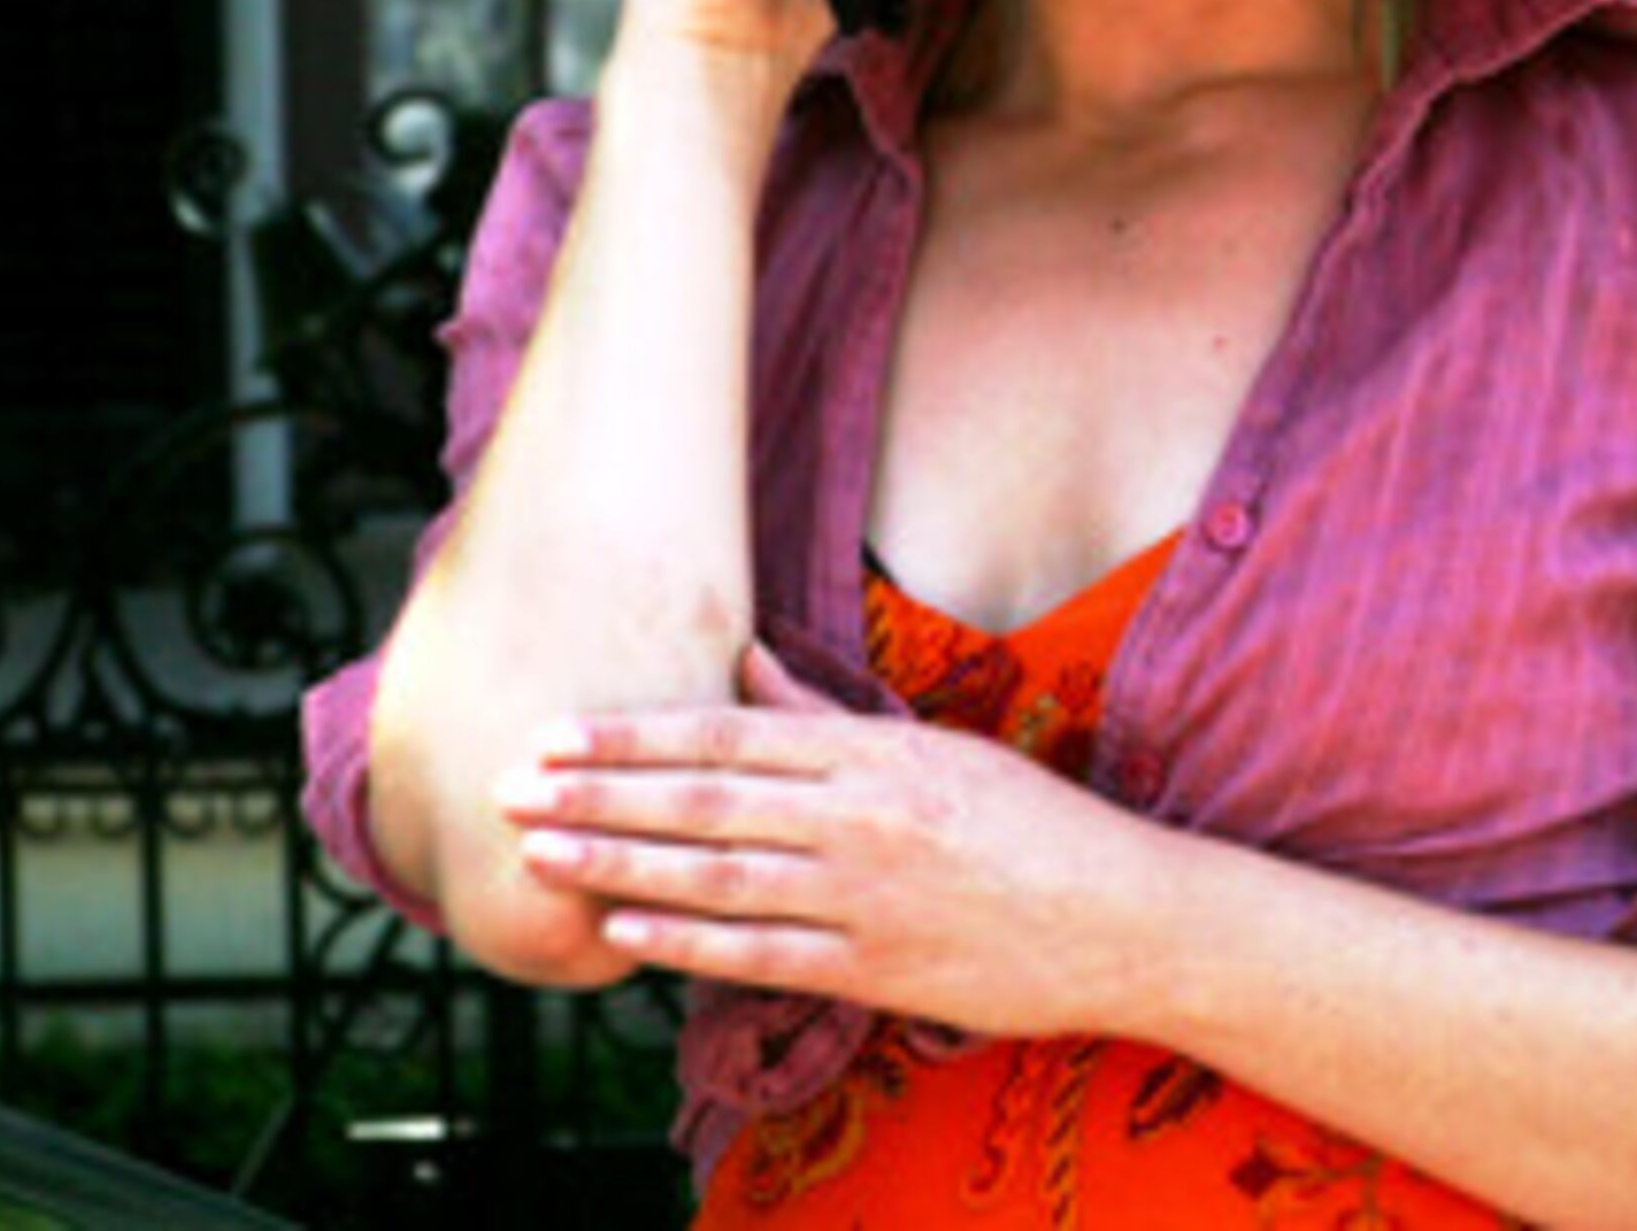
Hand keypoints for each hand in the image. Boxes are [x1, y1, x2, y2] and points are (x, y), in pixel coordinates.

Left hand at [496, 646, 1182, 1041]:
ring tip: (539, 851)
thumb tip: (746, 667)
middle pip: (705, 799)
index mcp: (876, 752)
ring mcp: (866, 896)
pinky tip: (623, 925)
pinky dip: (686, 940)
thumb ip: (830, 716)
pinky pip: (761, 953)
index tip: (556, 730)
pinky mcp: (875, 969)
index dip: (633, 733)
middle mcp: (862, 816)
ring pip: (716, 875)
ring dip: (618, 861)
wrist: (1125, 915)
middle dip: (597, 792)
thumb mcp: (938, 748)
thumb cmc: (1032, 825)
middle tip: (511, 785)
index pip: (730, 734)